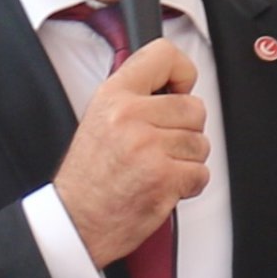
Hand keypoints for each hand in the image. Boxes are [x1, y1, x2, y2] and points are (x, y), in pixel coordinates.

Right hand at [54, 39, 208, 268]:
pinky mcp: (164, 177)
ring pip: (201, 143)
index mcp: (113, 97)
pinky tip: (161, 186)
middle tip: (160, 147)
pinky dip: (188, 185)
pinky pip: (201, 173)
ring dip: (186, 161)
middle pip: (194, 108)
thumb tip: (172, 86)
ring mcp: (148, 147)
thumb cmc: (87, 179)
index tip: (178, 90)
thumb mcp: (99, 120)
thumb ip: (133, 98)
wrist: (75, 222)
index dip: (182, 73)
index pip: (164, 55)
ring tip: (156, 169)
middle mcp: (129, 116)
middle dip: (185, 131)